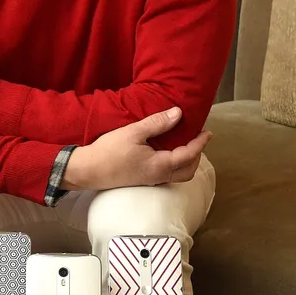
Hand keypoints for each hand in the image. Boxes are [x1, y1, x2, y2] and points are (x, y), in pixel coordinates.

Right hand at [61, 107, 209, 191]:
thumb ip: (157, 123)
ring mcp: (151, 181)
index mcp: (160, 165)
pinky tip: (168, 152)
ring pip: (178, 175)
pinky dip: (176, 165)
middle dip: (197, 156)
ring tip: (186, 145)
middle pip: (188, 171)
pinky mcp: (143, 180)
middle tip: (199, 140)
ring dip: (187, 162)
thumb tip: (178, 113)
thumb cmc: (109, 151)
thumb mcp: (133, 132)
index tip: (208, 132)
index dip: (200, 143)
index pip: (189, 155)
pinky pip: (168, 175)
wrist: (88, 171)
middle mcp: (159, 176)